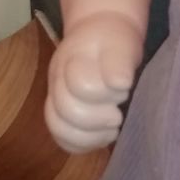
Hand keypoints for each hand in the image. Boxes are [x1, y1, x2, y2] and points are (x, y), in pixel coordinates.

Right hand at [44, 13, 142, 152]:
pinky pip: (62, 138)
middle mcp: (58, 79)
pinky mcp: (60, 114)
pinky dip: (83, 144)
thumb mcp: (122, 43)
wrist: (100, 35)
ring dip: (90, 136)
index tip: (124, 87)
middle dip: (98, 117)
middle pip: (67, 110)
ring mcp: (55, 97)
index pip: (82, 85)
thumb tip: (120, 82)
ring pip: (59, 127)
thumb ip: (119, 61)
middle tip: (118, 113)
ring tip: (112, 130)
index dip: (106, 93)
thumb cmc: (115, 42)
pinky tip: (103, 137)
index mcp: (73, 58)